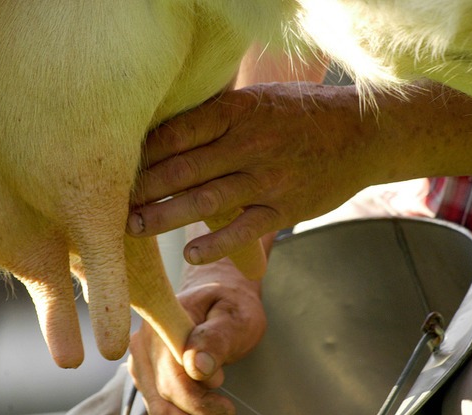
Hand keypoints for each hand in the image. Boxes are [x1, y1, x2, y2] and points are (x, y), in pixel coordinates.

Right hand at [127, 259, 265, 414]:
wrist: (217, 301)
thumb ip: (216, 338)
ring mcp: (144, 373)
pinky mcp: (152, 390)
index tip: (231, 410)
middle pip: (163, 407)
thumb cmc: (229, 305)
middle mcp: (143, 353)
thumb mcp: (233, 314)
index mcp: (160, 329)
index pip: (172, 379)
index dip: (200, 403)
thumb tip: (199, 368)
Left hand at [128, 82, 471, 266]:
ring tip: (134, 229)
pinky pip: (245, 228)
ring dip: (166, 215)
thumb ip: (215, 117)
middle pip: (183, 166)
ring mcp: (268, 175)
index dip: (140, 153)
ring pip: (207, 198)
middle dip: (142, 188)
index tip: (111, 169)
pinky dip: (215, 243)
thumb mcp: (257, 102)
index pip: (176, 132)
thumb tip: (162, 132)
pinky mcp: (285, 206)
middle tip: (107, 205)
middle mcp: (249, 141)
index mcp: (236, 110)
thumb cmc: (301, 116)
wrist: (364, 131)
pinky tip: (190, 254)